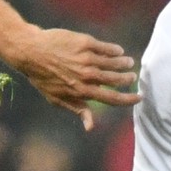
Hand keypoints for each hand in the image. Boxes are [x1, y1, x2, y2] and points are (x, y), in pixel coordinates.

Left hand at [8, 26, 136, 129]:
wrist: (31, 51)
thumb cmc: (43, 78)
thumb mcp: (57, 99)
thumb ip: (78, 110)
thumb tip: (90, 127)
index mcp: (83, 91)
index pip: (112, 98)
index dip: (128, 99)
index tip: (138, 97)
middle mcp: (87, 75)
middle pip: (116, 79)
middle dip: (128, 79)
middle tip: (133, 76)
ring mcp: (87, 58)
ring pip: (114, 62)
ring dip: (124, 63)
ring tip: (129, 62)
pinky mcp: (85, 43)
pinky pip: (105, 47)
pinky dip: (114, 50)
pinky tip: (118, 50)